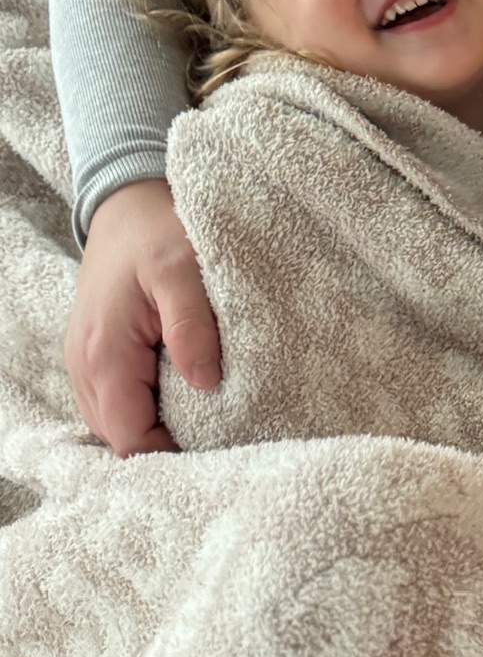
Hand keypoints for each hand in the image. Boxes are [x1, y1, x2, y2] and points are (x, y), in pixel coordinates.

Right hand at [65, 178, 221, 456]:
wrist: (126, 201)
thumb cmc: (157, 229)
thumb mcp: (183, 269)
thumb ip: (192, 326)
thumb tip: (205, 384)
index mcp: (105, 354)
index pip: (130, 438)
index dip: (171, 455)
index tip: (220, 452)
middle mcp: (85, 367)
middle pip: (121, 438)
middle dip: (166, 447)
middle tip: (222, 442)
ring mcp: (86, 362)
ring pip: (116, 423)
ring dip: (156, 428)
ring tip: (207, 424)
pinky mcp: (97, 354)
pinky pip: (117, 400)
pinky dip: (146, 408)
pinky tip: (182, 398)